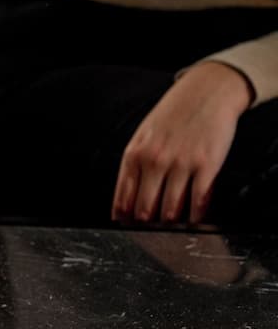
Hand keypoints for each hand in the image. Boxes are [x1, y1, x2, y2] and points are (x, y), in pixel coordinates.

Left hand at [111, 61, 253, 224]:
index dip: (123, 218)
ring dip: (170, 225)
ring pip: (170, 210)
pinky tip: (194, 221)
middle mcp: (154, 161)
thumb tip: (125, 198)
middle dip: (145, 226)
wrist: (206, 92)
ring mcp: (180, 164)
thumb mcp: (143, 136)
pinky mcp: (206, 165)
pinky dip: (196, 217)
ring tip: (171, 231)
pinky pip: (198, 201)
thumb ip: (134, 165)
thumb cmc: (172, 115)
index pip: (122, 197)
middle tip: (149, 236)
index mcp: (134, 154)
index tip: (125, 229)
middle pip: (144, 209)